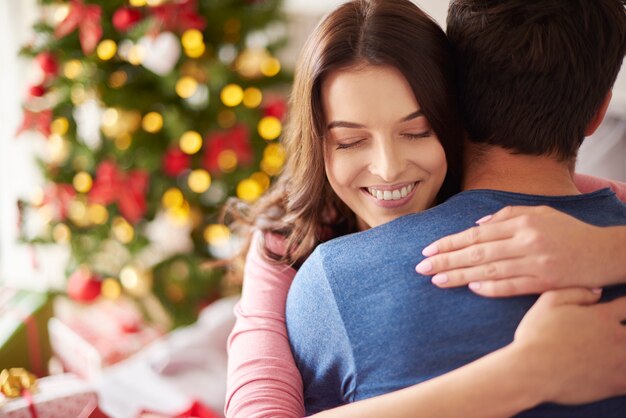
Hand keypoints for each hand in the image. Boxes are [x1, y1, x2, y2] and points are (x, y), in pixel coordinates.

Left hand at [415, 205, 615, 296]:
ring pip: (490, 270)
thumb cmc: (569, 231)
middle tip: (421, 267)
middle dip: (446, 259)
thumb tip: (476, 224)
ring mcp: (535, 264)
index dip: (451, 242)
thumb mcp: (540, 212)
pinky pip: (512, 287)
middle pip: (477, 252)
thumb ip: (507, 215)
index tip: (428, 249)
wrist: (606, 252)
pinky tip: (471, 288)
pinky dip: (490, 288)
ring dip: (460, 276)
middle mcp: (526, 242)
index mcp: (521, 223)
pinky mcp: (545, 283)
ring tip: (437, 280)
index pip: (477, 233)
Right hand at [512, 288, 625, 403]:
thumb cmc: (536, 335)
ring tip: (619, 349)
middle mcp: (617, 337)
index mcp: (603, 316)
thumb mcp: (548, 302)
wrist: (531, 371)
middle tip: (616, 333)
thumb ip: (576, 292)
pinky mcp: (617, 384)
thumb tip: (598, 292)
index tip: (621, 310)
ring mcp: (620, 362)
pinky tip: (620, 371)